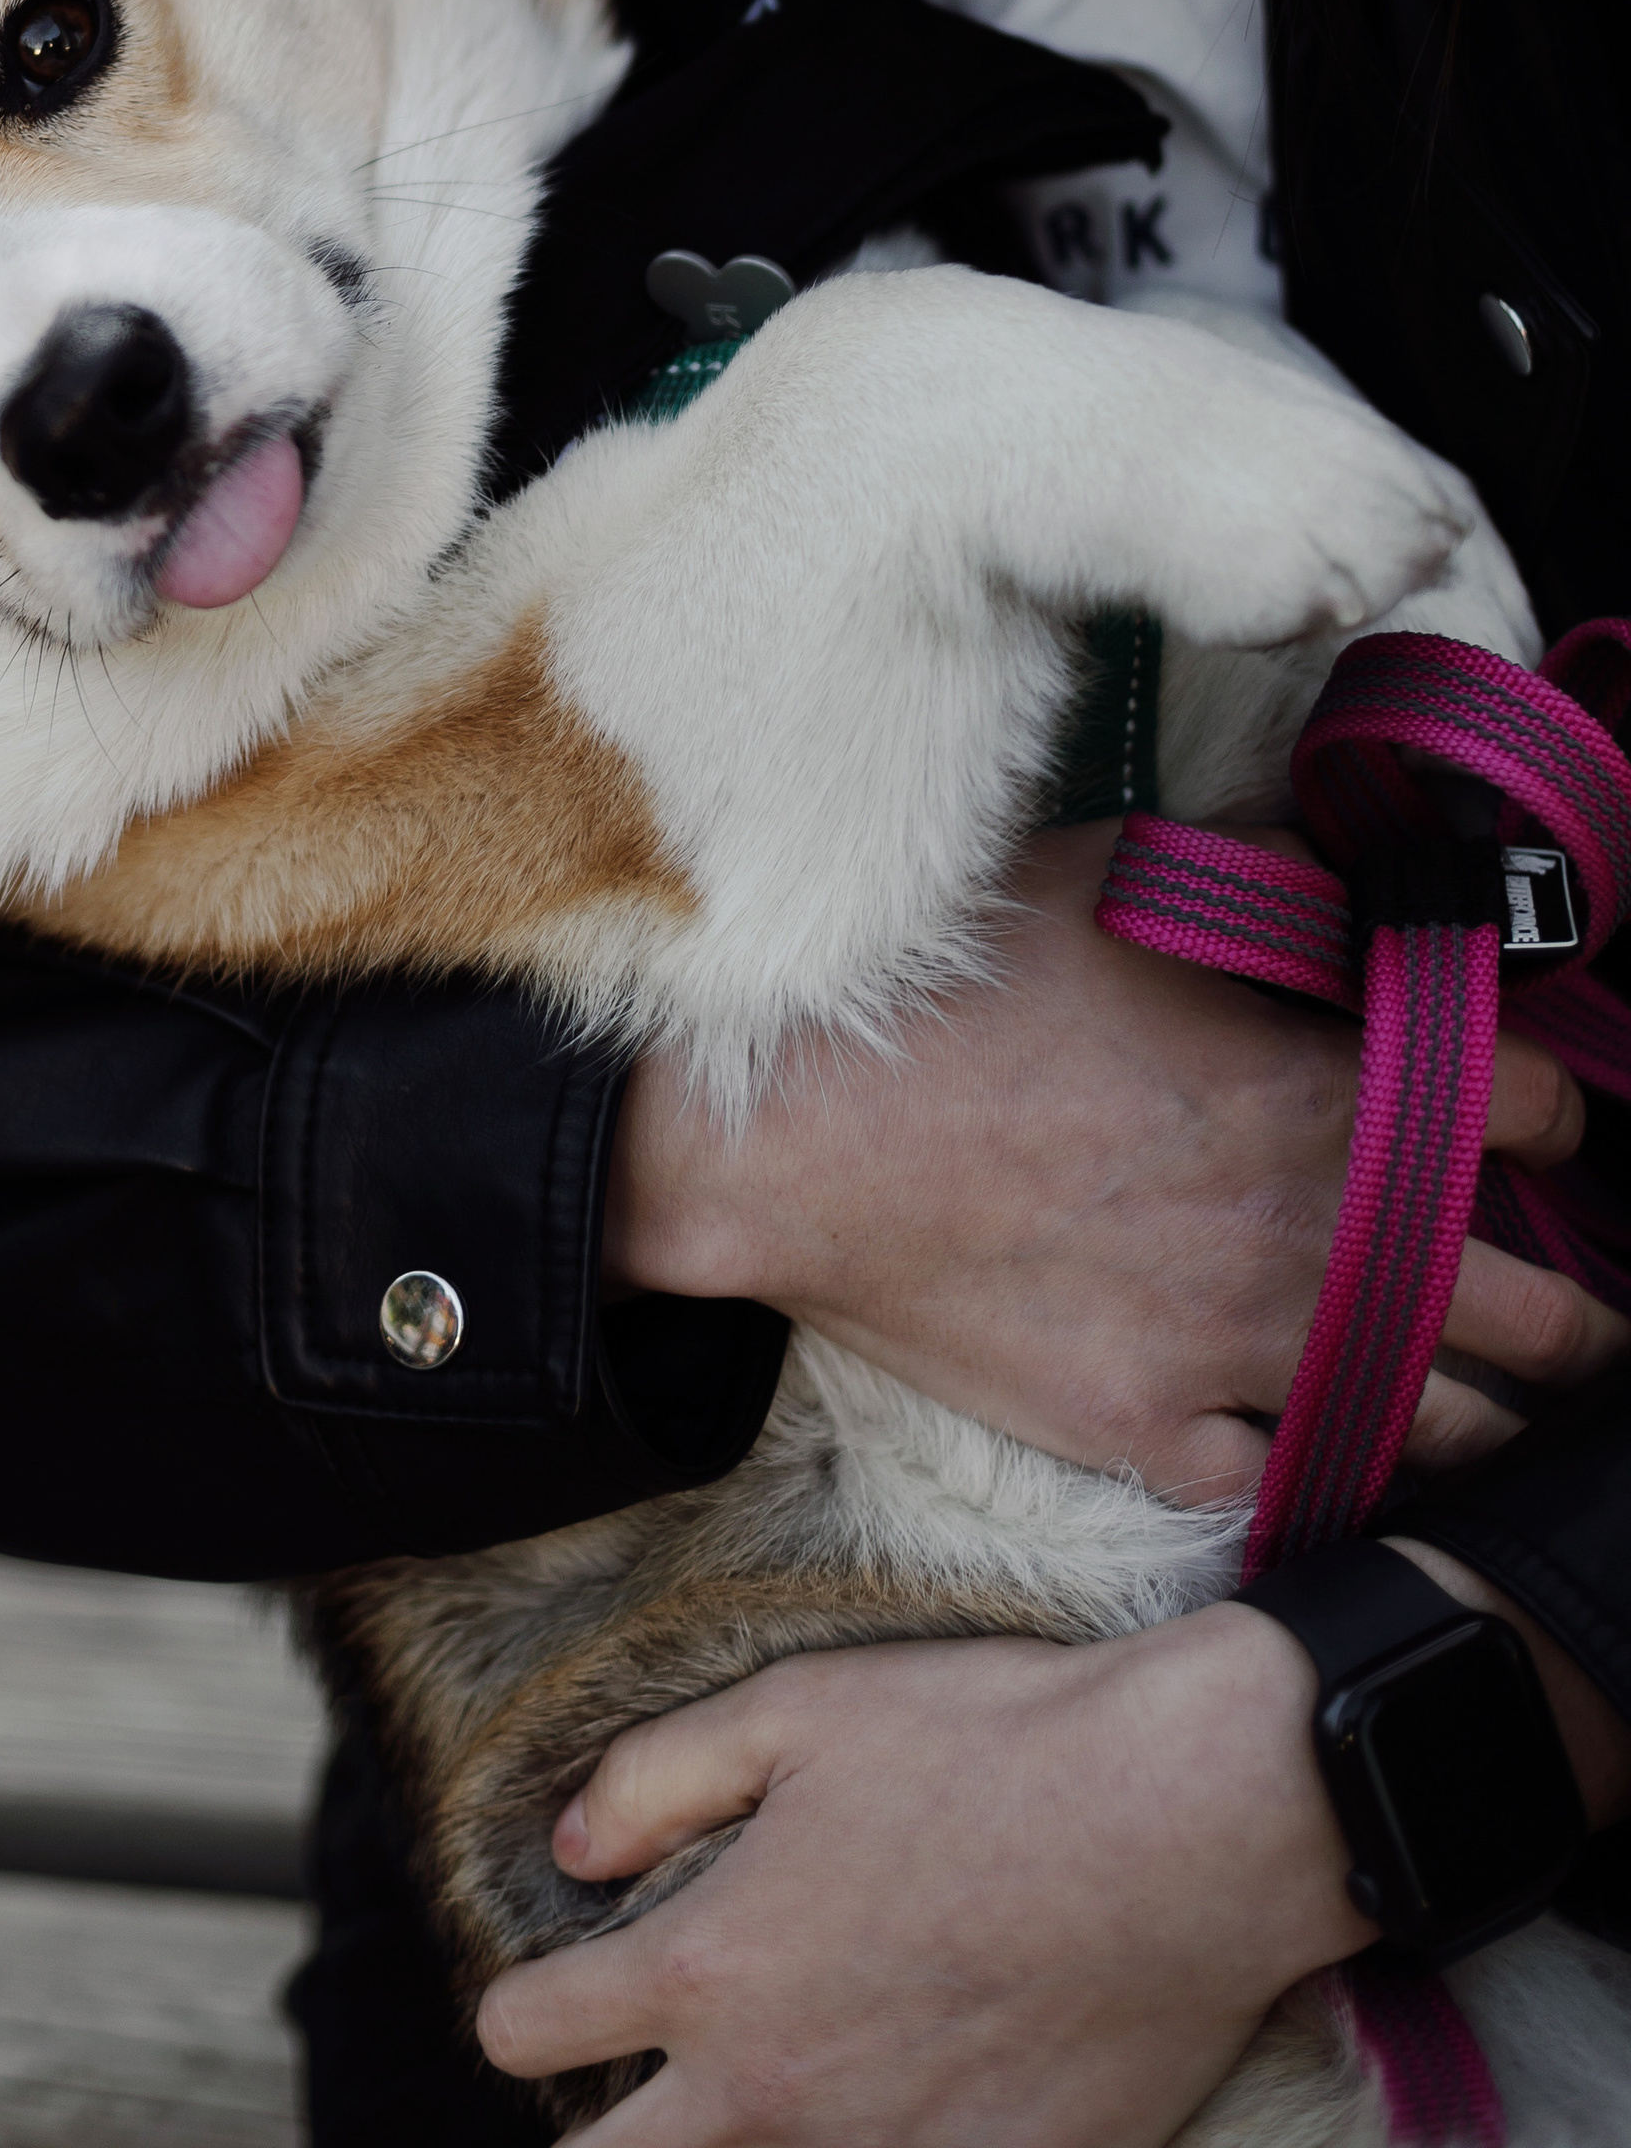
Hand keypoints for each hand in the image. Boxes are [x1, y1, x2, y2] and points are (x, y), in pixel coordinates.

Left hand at [477, 1610, 1366, 2147]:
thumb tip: (574, 1849)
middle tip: (644, 2078)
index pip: (526, 2031)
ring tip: (774, 2084)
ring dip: (735, 2144)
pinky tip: (894, 2090)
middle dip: (599, 2131)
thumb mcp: (798, 1711)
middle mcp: (775, 2096)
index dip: (523, 2003)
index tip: (556, 1987)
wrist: (1187, 1827)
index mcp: (711, 1970)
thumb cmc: (993, 1751)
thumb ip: (657, 1780)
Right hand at [607, 823, 1621, 1502]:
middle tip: (1577, 1303)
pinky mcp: (1150, 1433)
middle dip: (1574, 1306)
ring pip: (1442, 1424)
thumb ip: (1262, 875)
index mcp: (1317, 1098)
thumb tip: (1351, 861)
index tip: (1535, 1112)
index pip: (1530, 1115)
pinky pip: (1290, 1481)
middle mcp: (1308, 1243)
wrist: (790, 1137)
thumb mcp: (1114, 881)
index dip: (1546, 1107)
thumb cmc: (947, 992)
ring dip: (1485, 1403)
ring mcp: (1235, 1355)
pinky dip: (1325, 1463)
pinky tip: (1333, 1440)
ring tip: (1494, 1391)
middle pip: (1533, 1313)